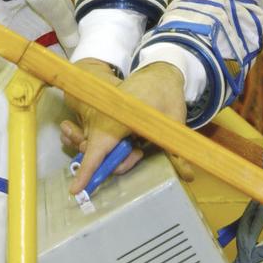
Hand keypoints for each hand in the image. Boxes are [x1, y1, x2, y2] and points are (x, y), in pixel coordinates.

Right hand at [63, 60, 188, 194]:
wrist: (159, 73)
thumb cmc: (166, 94)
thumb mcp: (174, 121)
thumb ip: (176, 151)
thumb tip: (188, 177)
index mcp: (117, 118)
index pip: (97, 149)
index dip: (87, 170)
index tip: (75, 190)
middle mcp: (103, 118)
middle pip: (100, 154)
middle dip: (119, 162)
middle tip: (139, 153)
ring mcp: (101, 117)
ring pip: (101, 148)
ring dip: (118, 154)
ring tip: (138, 145)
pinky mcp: (103, 118)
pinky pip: (101, 139)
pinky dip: (110, 146)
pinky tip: (129, 141)